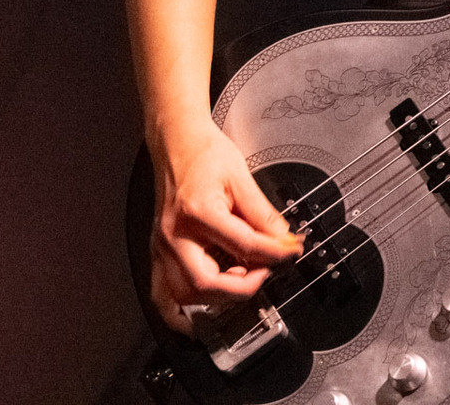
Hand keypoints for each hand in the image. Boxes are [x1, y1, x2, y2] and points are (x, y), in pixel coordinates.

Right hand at [149, 115, 302, 332]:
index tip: (291, 251)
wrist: (177, 143)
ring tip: (239, 277)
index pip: (243, 245)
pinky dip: (182, 306)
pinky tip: (203, 304)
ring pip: (184, 293)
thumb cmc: (205, 154)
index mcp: (197, 212)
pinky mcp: (159, 251)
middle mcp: (174, 234)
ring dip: (216, 296)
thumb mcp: (242, 178)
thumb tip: (282, 239)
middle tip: (264, 272)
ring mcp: (162, 246)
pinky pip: (163, 292)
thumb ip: (263, 213)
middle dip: (242, 286)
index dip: (275, 252)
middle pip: (206, 282)